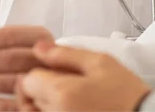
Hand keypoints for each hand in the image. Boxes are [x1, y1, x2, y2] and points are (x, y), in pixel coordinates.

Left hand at [0, 25, 53, 110]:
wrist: (62, 81)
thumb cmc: (32, 58)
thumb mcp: (22, 43)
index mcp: (41, 38)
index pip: (10, 36)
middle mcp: (46, 58)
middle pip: (7, 59)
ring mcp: (46, 82)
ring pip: (9, 81)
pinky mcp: (41, 104)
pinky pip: (15, 105)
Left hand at [17, 40, 151, 111]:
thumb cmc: (126, 94)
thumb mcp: (100, 63)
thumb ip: (65, 54)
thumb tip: (39, 48)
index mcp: (61, 93)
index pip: (27, 80)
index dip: (39, 73)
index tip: (54, 73)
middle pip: (27, 100)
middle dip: (39, 90)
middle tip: (62, 87)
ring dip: (43, 105)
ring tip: (67, 101)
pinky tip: (70, 108)